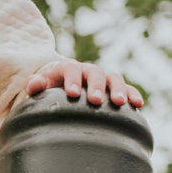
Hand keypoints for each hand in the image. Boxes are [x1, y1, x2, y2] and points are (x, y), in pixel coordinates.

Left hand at [25, 60, 142, 108]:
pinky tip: (137, 104)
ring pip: (113, 79)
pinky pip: (127, 88)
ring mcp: (102, 79)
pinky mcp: (114, 88)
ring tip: (119, 103)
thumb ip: (33, 84)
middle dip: (96, 86)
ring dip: (118, 89)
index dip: (72, 79)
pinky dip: (132, 94)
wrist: (60, 91)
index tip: (72, 93)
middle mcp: (87, 71)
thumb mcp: (38, 88)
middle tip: (95, 100)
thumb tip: (34, 84)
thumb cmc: (47, 91)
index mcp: (67, 68)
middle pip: (95, 73)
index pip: (71, 69)